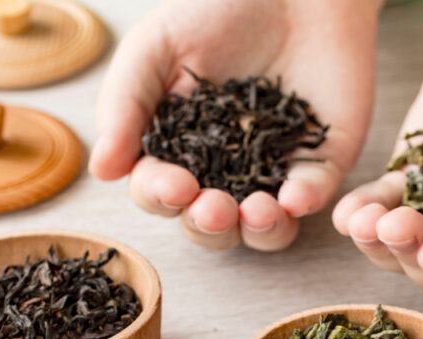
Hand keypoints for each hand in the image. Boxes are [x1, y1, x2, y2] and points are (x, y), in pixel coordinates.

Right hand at [90, 0, 378, 250]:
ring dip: (259, 231)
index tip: (176, 185)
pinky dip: (306, 202)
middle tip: (215, 207)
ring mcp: (275, 170)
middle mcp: (226, 171)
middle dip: (210, 225)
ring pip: (265, 228)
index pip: (163, 192)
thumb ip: (125, 106)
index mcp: (180, 150)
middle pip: (212, 223)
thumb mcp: (155, 48)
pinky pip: (315, 193)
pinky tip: (295, 197)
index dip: (164, 197)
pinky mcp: (319, 159)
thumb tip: (102, 170)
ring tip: (258, 212)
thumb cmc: (215, 9)